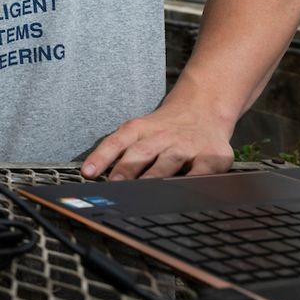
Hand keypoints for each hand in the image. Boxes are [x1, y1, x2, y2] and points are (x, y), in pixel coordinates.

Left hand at [80, 103, 234, 179]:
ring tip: (143, 192)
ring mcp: (186, 146)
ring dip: (154, 176)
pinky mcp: (211, 157)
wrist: (204, 108)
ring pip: (167, 161)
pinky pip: (201, 171)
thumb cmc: (167, 127)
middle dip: (126, 169)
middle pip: (141, 152)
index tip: (88, 173)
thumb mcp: (142, 131)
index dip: (101, 157)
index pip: (116, 142)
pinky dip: (192, 181)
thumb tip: (95, 175)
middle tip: (114, 185)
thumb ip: (123, 151)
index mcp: (140, 129)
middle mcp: (162, 136)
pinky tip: (184, 191)